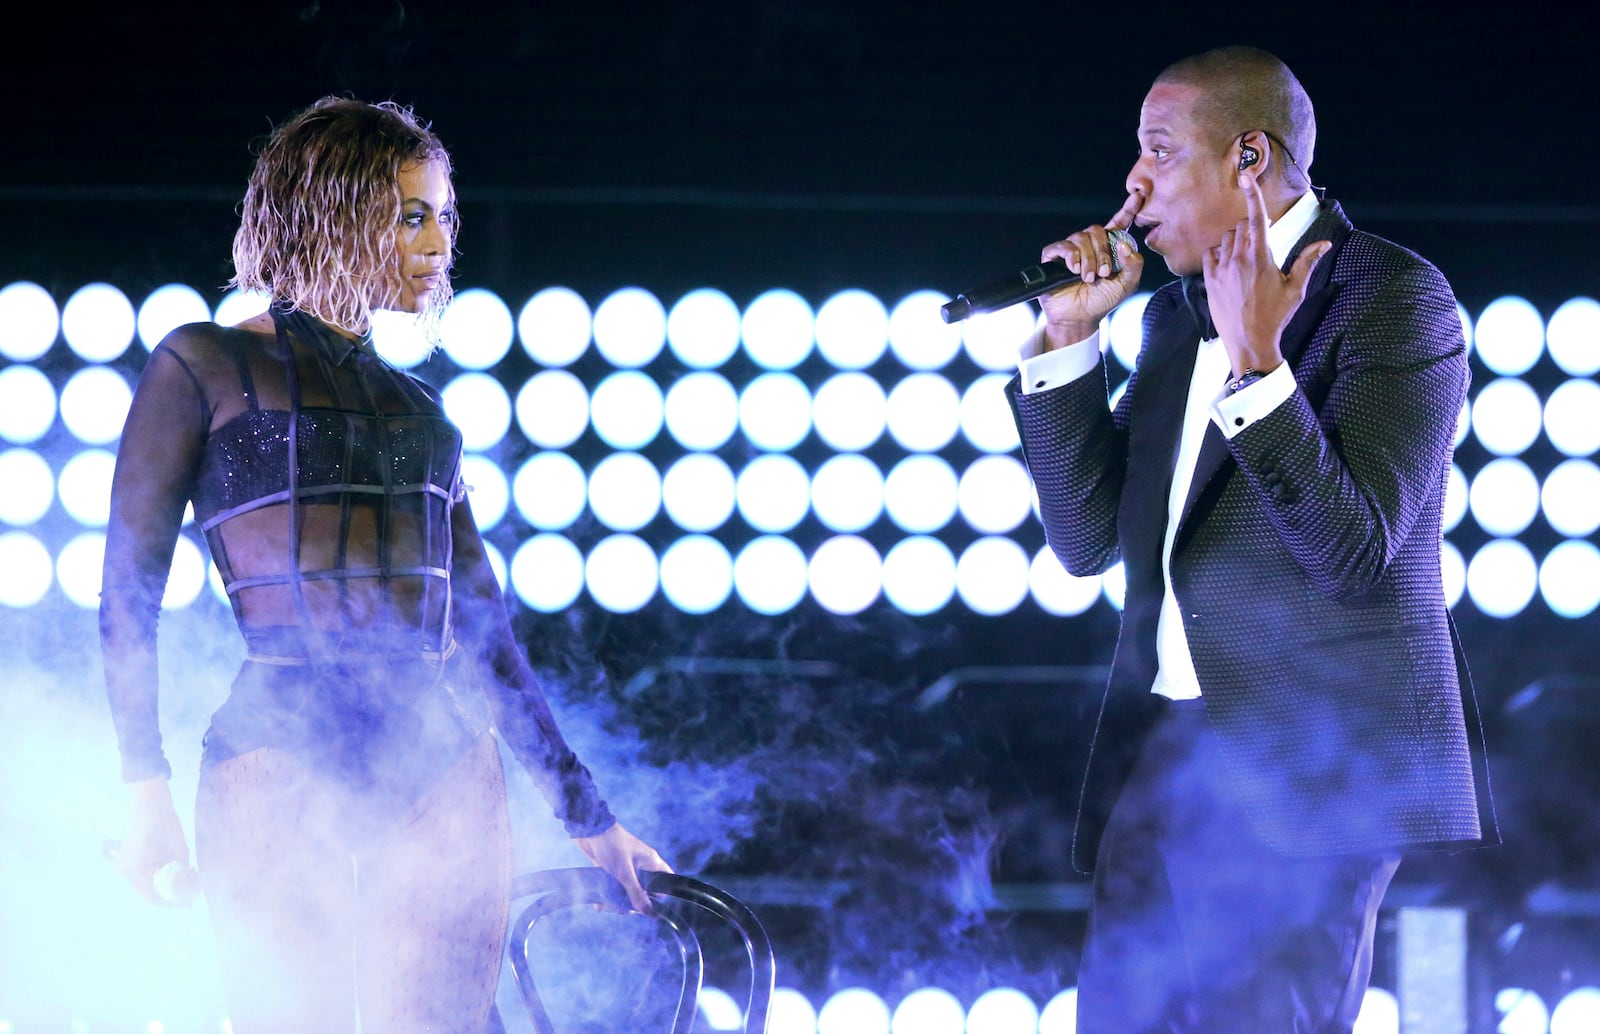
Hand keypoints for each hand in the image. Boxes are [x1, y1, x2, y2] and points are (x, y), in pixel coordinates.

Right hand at [117, 778, 193, 906]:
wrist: (151, 805)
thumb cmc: (167, 825)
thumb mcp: (180, 850)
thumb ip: (182, 870)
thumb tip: (190, 886)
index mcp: (138, 870)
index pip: (152, 896)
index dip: (169, 903)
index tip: (185, 903)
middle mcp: (126, 870)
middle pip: (146, 892)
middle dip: (165, 895)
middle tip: (185, 896)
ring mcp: (123, 864)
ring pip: (143, 883)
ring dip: (159, 886)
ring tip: (179, 885)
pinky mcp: (125, 857)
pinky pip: (139, 874)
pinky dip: (152, 876)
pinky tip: (166, 874)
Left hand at [574, 822, 673, 913]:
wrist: (588, 829)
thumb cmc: (611, 845)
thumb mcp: (624, 873)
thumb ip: (635, 893)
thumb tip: (649, 913)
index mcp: (650, 861)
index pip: (666, 879)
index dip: (662, 894)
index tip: (652, 907)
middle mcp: (640, 865)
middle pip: (645, 889)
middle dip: (635, 902)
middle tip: (626, 910)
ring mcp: (626, 867)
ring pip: (627, 889)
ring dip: (619, 900)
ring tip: (610, 907)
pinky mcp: (611, 869)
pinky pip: (613, 886)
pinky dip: (607, 895)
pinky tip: (599, 905)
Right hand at [1036, 192, 1145, 348]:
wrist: (1080, 318)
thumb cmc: (1102, 301)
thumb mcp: (1127, 284)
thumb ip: (1134, 264)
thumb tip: (1124, 244)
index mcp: (1109, 248)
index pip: (1119, 223)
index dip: (1128, 209)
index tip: (1138, 196)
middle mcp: (1089, 246)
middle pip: (1097, 230)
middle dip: (1103, 252)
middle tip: (1103, 273)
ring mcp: (1071, 250)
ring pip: (1080, 238)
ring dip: (1088, 259)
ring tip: (1089, 277)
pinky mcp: (1054, 257)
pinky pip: (1063, 246)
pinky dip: (1071, 257)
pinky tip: (1074, 270)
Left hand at [1203, 173, 1330, 374]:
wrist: (1249, 343)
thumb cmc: (1276, 317)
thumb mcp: (1296, 289)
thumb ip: (1307, 262)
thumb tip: (1324, 244)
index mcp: (1261, 257)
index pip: (1256, 217)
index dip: (1252, 193)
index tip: (1245, 175)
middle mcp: (1237, 259)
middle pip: (1242, 226)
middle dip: (1253, 228)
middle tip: (1264, 246)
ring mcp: (1220, 269)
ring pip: (1226, 239)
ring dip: (1237, 240)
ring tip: (1249, 260)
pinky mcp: (1209, 280)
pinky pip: (1211, 254)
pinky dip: (1220, 253)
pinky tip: (1230, 265)